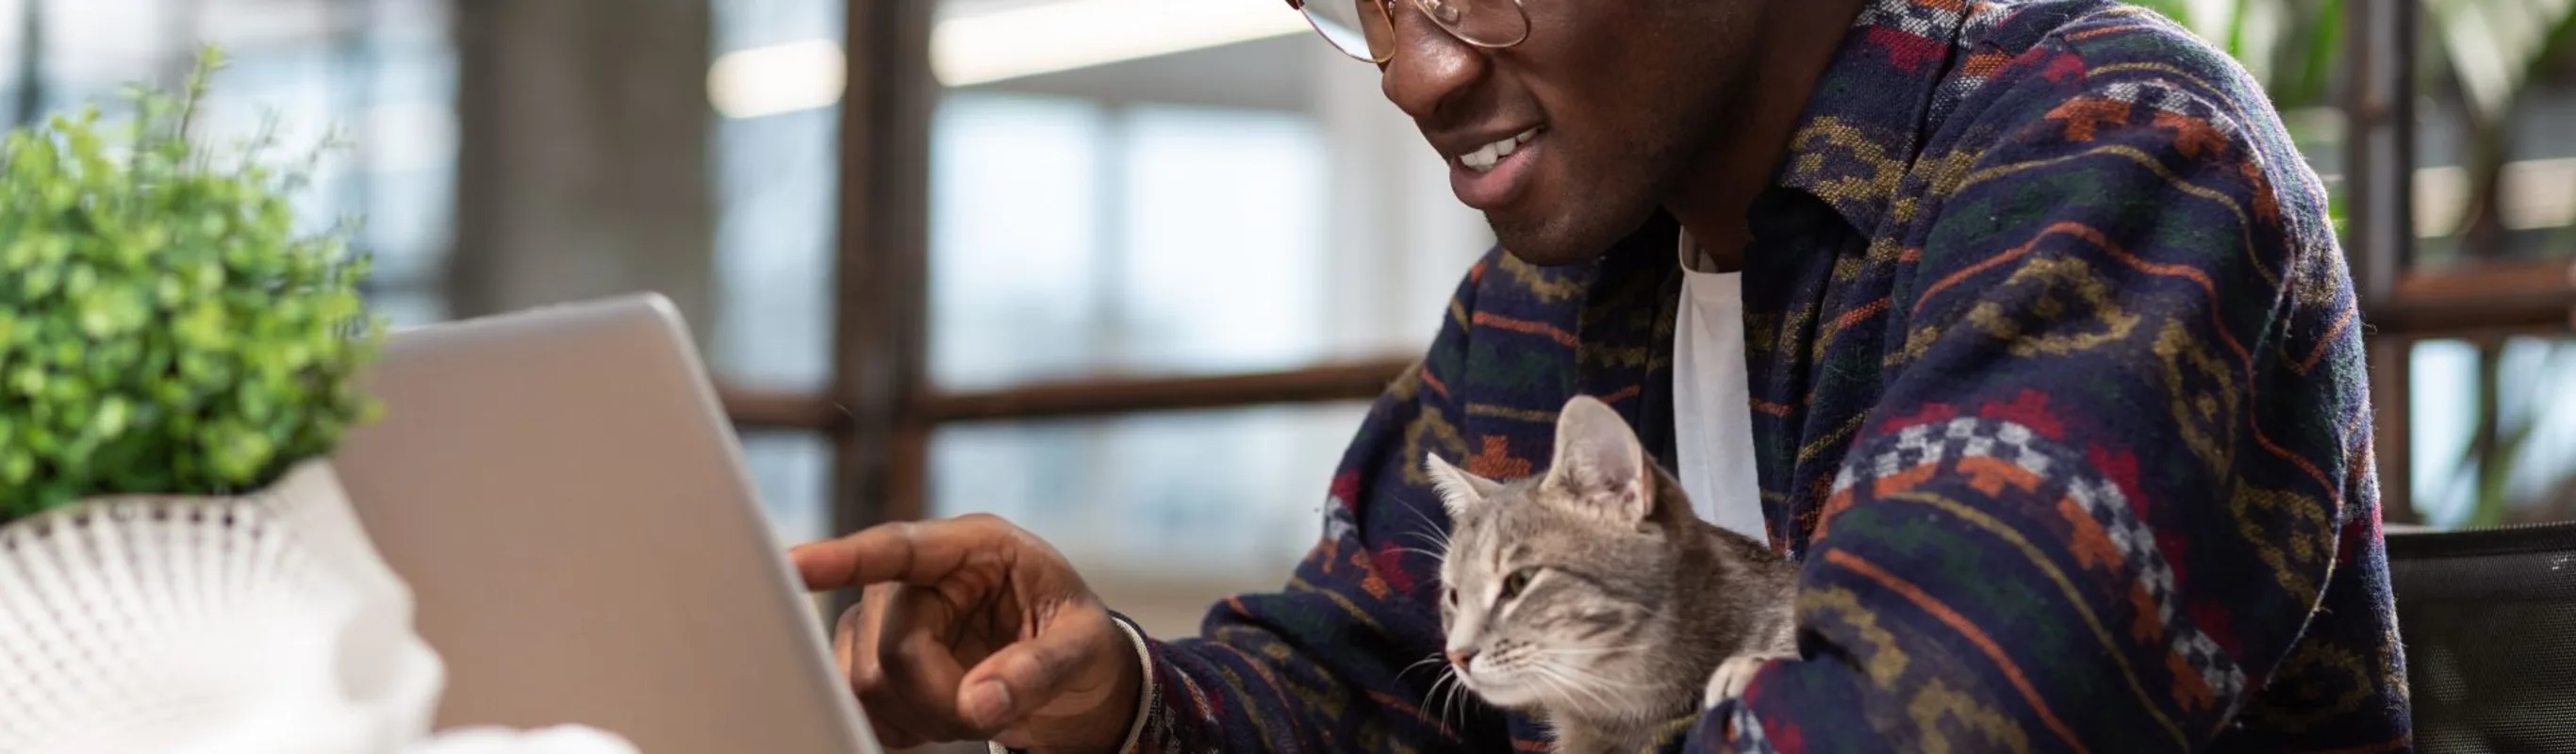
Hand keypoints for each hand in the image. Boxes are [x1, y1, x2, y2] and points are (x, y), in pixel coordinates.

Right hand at [790, 514, 1142, 752]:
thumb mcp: (1083, 648)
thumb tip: (980, 702)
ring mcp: (887, 617)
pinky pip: (858, 703)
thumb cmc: (1079, 642)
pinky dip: (899, 726)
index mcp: (975, 547)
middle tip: (990, 709)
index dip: (845, 558)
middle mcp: (919, 576)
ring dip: (921, 715)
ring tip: (975, 709)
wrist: (1072, 674)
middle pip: (888, 648)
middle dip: (938, 696)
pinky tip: (938, 720)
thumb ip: (1037, 669)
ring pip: (864, 682)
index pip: (899, 548)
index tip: (792, 564)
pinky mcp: (872, 658)